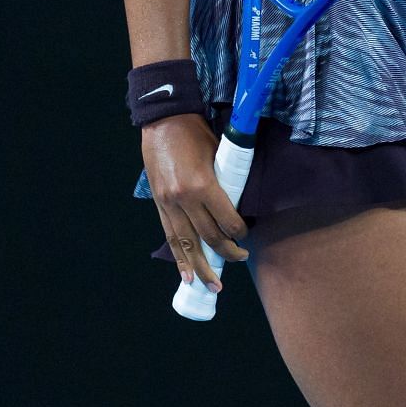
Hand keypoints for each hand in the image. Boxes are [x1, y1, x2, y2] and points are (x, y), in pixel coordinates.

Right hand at [142, 113, 247, 288]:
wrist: (163, 120)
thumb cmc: (196, 133)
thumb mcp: (218, 154)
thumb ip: (226, 181)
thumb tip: (239, 204)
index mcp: (202, 185)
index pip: (226, 221)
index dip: (239, 233)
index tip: (246, 235)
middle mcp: (184, 199)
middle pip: (208, 237)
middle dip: (226, 254)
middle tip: (240, 259)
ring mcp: (168, 204)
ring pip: (186, 244)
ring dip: (201, 267)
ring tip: (212, 286)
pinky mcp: (159, 204)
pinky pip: (170, 237)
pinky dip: (178, 257)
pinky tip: (186, 274)